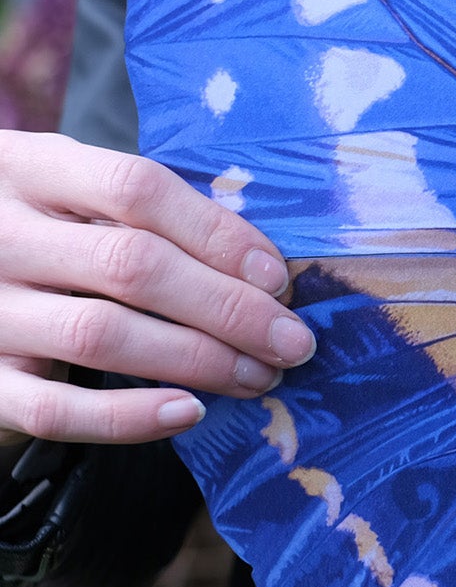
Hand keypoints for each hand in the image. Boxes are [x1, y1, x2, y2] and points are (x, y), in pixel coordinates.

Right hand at [0, 131, 314, 449]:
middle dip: (229, 309)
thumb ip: (143, 211)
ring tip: (260, 376)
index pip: (138, 189)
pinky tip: (187, 412)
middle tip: (292, 342)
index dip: (217, 234)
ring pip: (100, 336)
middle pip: (132, 266)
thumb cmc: (36, 225)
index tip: (277, 278)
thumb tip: (260, 267)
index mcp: (32, 168)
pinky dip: (127, 418)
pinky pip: (52, 410)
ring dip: (198, 361)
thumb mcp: (69, 189)